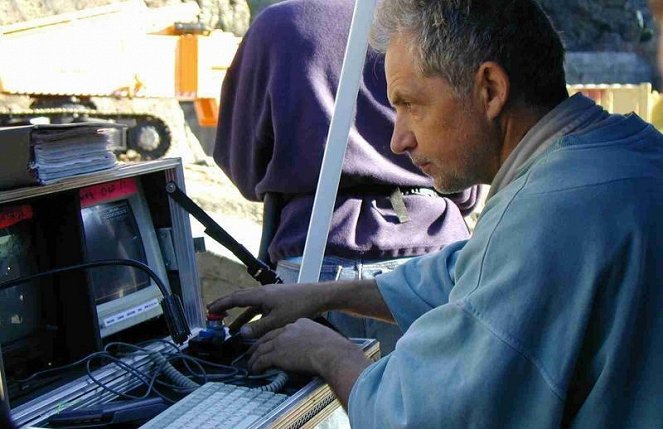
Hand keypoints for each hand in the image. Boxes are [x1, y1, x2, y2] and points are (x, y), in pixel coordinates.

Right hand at [207, 283, 327, 337]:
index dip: (221, 304)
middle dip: (226, 306)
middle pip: (239, 298)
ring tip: (230, 327)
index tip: (210, 309)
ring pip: (249, 304)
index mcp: (260, 295)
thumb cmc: (299, 306)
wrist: (317, 296)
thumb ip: (259, 328)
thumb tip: (241, 332)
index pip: (235, 298)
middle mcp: (263, 293)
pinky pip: (258, 307)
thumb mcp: (278, 320)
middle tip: (214, 314)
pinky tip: (251, 326)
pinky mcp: (276, 300)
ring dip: (239, 315)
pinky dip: (251, 316)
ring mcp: (270, 295)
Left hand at [248, 318, 367, 372]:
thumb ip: (313, 341)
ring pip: (262, 348)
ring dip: (254, 357)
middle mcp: (288, 329)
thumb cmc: (334, 348)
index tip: (271, 342)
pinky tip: (254, 370)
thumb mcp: (323, 338)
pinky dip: (256, 365)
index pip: (282, 330)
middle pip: (268, 337)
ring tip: (251, 363)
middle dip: (258, 344)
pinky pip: (262, 360)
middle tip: (253, 350)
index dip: (274, 337)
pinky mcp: (278, 354)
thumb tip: (312, 351)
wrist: (332, 352)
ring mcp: (281, 341)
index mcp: (300, 324)